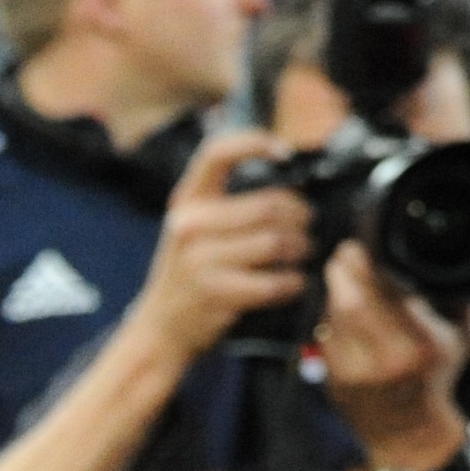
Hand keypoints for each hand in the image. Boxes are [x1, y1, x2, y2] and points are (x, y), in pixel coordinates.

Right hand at [119, 130, 310, 366]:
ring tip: (303, 252)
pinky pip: (274, 281)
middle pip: (269, 205)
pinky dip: (293, 282)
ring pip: (277, 241)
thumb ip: (230, 204)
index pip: (216, 153)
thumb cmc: (191, 271)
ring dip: (302, 248)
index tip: (284, 152)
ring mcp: (198, 259)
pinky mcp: (214, 292)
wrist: (161, 327)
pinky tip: (294, 282)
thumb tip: (294, 182)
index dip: (254, 143)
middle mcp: (189, 224)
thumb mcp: (196, 228)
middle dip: (301, 215)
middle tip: (308, 226)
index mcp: (186, 201)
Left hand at [312, 242, 469, 470]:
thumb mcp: (464, 339)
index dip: (365, 268)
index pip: (382, 296)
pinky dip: (330, 315)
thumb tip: (447, 263)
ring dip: (334, 291)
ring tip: (342, 273)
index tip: (359, 246)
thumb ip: (460, 301)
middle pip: (350, 304)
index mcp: (418, 346)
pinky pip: (326, 336)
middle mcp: (383, 360)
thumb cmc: (438, 378)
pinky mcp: (331, 379)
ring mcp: (352, 373)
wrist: (409, 431)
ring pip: (332, 318)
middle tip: (343, 251)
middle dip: (343, 272)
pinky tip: (338, 303)